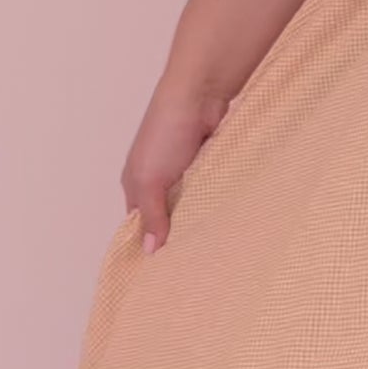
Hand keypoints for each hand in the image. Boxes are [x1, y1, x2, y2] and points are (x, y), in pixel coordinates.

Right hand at [122, 78, 229, 252]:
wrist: (201, 95)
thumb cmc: (165, 132)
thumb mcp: (149, 178)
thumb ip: (151, 214)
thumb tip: (149, 250)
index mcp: (137, 184)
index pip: (140, 223)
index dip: (149, 244)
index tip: (163, 273)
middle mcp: (161, 180)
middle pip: (169, 217)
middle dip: (179, 236)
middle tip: (196, 269)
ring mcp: (188, 173)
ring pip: (195, 206)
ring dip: (203, 221)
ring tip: (217, 252)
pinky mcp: (212, 166)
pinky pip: (215, 191)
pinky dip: (220, 203)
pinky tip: (230, 224)